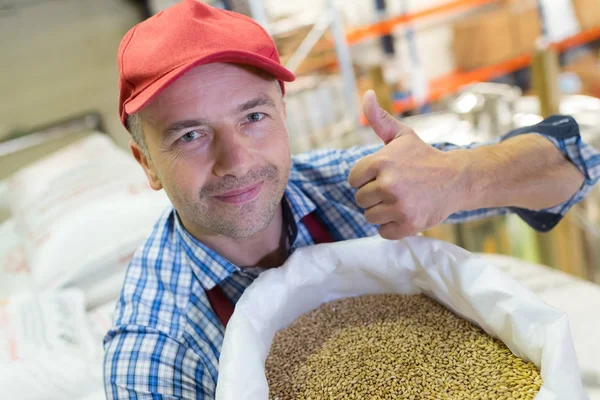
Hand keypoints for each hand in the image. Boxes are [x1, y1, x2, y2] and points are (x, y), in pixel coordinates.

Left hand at [348, 90, 466, 238]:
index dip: (366, 179)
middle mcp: (388, 184)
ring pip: (369, 216)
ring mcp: (398, 206)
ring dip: (382, 211)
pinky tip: (405, 213)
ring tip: (400, 200)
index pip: (354, 180)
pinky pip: (382, 231)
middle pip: (360, 199)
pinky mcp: (408, 224)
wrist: (457, 179)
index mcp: (382, 162)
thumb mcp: (402, 135)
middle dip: (374, 196)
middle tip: (394, 189)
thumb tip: (366, 95)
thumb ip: (379, 119)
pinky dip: (391, 226)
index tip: (383, 176)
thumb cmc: (424, 157)